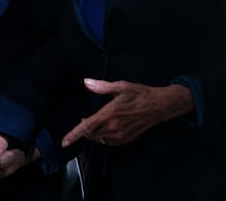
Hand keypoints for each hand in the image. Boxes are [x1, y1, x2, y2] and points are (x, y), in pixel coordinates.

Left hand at [61, 79, 192, 146]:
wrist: (160, 106)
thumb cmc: (140, 94)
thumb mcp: (121, 86)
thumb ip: (102, 86)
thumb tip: (86, 82)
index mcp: (110, 113)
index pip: (87, 126)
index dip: (74, 134)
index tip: (64, 142)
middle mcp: (114, 127)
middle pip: (91, 135)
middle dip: (84, 130)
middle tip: (85, 120)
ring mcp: (121, 135)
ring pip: (100, 140)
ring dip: (94, 134)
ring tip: (95, 123)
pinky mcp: (128, 139)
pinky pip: (110, 143)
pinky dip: (104, 138)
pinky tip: (106, 129)